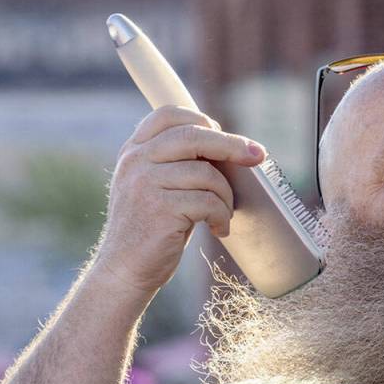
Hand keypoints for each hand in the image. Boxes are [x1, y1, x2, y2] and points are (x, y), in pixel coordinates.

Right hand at [93, 105, 265, 296]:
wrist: (124, 269)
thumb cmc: (151, 229)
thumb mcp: (155, 186)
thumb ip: (177, 162)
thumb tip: (230, 147)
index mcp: (134, 150)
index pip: (169, 114)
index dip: (201, 118)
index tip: (224, 133)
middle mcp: (136, 161)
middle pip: (195, 136)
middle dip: (232, 145)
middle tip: (259, 156)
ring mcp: (145, 183)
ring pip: (207, 174)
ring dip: (226, 197)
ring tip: (223, 215)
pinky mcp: (160, 208)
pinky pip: (208, 202)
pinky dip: (221, 217)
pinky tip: (218, 229)